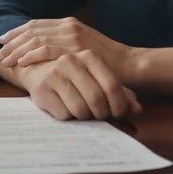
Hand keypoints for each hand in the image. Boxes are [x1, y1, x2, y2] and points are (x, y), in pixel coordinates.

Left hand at [0, 17, 132, 74]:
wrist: (131, 64)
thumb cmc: (107, 62)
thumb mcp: (83, 49)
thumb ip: (65, 47)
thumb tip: (45, 54)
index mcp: (69, 23)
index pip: (35, 25)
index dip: (16, 33)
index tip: (2, 41)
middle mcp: (68, 25)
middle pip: (31, 30)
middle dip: (12, 42)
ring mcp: (72, 35)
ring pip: (35, 39)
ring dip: (17, 50)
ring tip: (4, 60)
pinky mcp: (76, 47)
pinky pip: (47, 49)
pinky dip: (31, 55)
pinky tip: (21, 62)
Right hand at [14, 50, 140, 120]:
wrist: (36, 70)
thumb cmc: (72, 77)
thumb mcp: (96, 79)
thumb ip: (119, 92)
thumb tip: (136, 109)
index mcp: (88, 56)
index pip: (111, 85)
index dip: (119, 104)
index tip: (118, 114)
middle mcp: (71, 61)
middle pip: (97, 100)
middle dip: (102, 114)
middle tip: (100, 116)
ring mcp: (54, 74)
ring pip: (80, 109)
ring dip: (84, 117)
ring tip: (81, 110)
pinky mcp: (42, 89)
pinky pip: (64, 114)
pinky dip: (68, 117)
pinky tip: (64, 107)